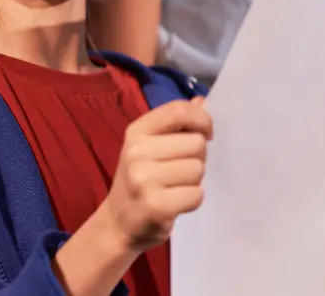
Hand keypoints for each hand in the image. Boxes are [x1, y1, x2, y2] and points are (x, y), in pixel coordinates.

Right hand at [100, 97, 211, 252]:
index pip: (179, 110)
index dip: (202, 119)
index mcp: (137, 131)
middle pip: (196, 143)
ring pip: (198, 169)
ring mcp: (144, 179)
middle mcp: (137, 152)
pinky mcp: (155, 205)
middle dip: (197, 158)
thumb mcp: (151, 146)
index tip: (206, 134)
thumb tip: (202, 101)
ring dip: (194, 181)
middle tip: (179, 171)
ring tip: (175, 188)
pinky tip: (175, 204)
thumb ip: (176, 124)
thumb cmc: (141, 180)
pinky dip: (192, 201)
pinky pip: (196, 195)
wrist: (118, 224)